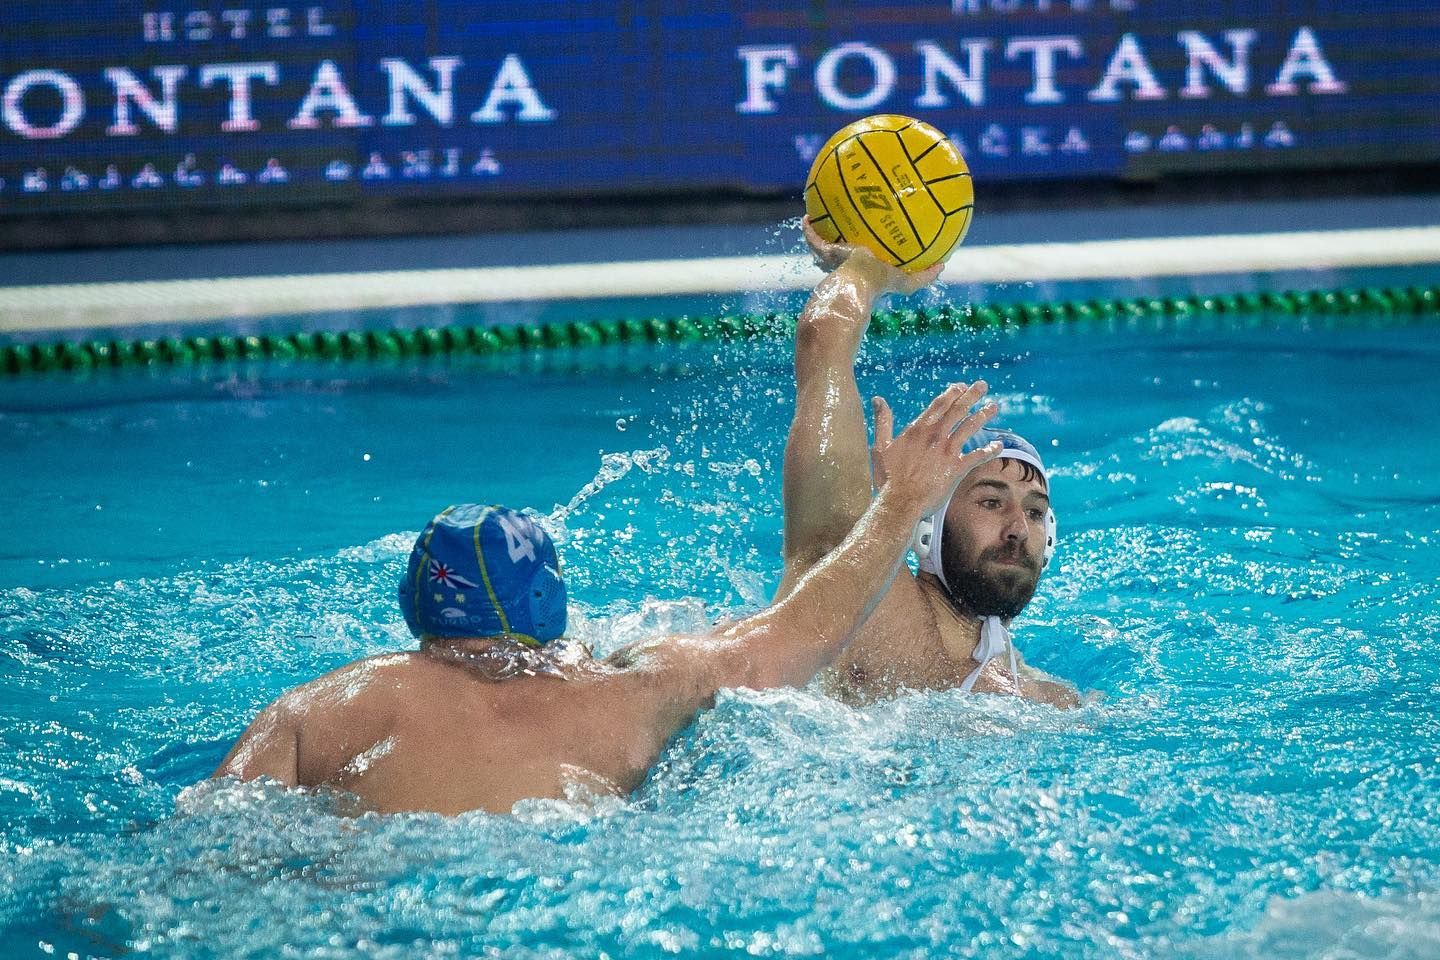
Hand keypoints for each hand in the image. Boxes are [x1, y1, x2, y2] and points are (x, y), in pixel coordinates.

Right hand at [803, 216, 944, 295]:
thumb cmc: (882, 283)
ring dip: (825, 230)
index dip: (871, 247)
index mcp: (870, 266)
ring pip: (828, 243)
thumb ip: (925, 276)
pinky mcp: (825, 253)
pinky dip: (808, 230)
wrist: (858, 284)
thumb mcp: (908, 282)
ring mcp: (836, 258)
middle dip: (848, 236)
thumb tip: (944, 265)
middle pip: (848, 247)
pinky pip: (813, 240)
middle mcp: (851, 263)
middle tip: (850, 218)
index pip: (870, 256)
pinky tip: (806, 217)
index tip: (876, 234)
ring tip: (823, 212)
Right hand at [869, 382, 999, 517]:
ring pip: (969, 428)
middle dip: (971, 396)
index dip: (951, 394)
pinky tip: (999, 445)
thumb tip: (878, 399)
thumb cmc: (888, 478)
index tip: (960, 386)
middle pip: (957, 411)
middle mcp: (935, 436)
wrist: (900, 502)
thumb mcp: (880, 446)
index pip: (938, 405)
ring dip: (983, 415)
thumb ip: (882, 421)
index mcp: (918, 429)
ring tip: (993, 406)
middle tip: (982, 385)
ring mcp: (947, 452)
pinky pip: (977, 456)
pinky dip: (989, 450)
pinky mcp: (956, 468)